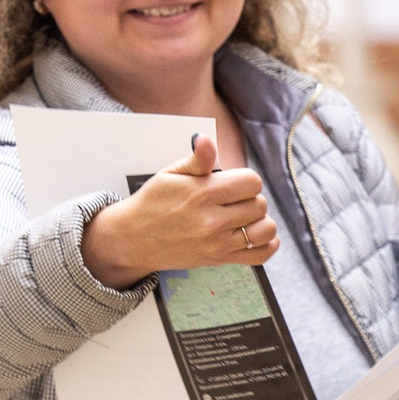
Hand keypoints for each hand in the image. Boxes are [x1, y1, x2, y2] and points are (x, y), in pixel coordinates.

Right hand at [80, 134, 278, 288]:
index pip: (252, 182)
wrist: (132, 239)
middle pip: (259, 204)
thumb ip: (197, 160)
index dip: (244, 180)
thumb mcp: (170, 175)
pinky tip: (254, 234)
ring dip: (259, 221)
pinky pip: (261, 254)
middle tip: (231, 201)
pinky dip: (267, 244)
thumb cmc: (152, 203)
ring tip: (242, 217)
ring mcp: (217, 243)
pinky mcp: (219, 260)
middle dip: (249, 199)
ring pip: (266, 229)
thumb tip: (205, 139)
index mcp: (202, 193)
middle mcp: (212, 220)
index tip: (231, 184)